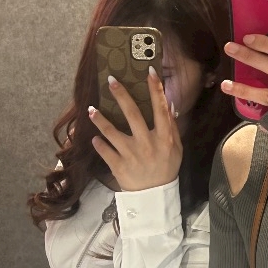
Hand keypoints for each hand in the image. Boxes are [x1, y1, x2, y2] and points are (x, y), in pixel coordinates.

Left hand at [89, 67, 182, 190]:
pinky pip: (105, 151)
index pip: (160, 108)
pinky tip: (93, 137)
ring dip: (100, 120)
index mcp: (164, 137)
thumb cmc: (166, 168)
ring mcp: (131, 155)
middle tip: (111, 80)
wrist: (155, 196)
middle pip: (132, 114)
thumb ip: (171, 127)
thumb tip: (167, 104)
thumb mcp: (176, 148)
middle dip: (121, 95)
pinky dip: (98, 144)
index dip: (155, 89)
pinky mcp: (118, 166)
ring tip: (91, 110)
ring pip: (112, 132)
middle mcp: (147, 143)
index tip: (148, 72)